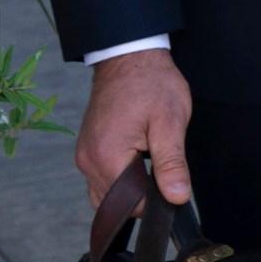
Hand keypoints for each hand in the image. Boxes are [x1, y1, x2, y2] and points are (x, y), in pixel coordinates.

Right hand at [78, 48, 194, 206]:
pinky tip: (138, 159)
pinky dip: (120, 177)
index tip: (172, 182)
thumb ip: (172, 164)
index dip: (156, 201)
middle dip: (143, 194)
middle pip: (117, 202)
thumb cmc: (152, 83)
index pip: (131, 204)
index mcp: (106, 157)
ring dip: (131, 186)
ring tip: (151, 159)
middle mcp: (87, 161)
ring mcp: (84, 156)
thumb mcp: (170, 122)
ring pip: (107, 193)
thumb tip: (177, 197)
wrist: (129, 57)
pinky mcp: (86, 150)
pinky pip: (101, 178)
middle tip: (164, 166)